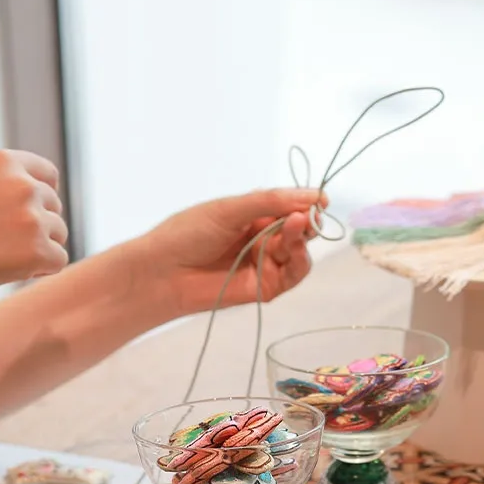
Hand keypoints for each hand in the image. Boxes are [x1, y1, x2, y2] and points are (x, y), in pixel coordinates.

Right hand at [0, 150, 66, 302]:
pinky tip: (9, 270)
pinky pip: (58, 260)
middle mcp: (23, 185)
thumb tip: (33, 202)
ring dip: (39, 246)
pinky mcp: (38, 250)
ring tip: (0, 254)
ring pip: (59, 234)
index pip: (48, 174)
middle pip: (54, 206)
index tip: (32, 208)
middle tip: (2, 241)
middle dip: (37, 223)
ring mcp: (33, 217)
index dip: (43, 193)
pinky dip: (40, 269)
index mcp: (2, 162)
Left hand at [132, 188, 324, 316]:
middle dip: (306, 220)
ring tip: (295, 227)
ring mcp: (266, 262)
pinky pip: (293, 274)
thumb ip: (270, 202)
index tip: (321, 199)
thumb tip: (313, 196)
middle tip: (306, 215)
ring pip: (299, 250)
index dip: (306, 202)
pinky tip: (296, 249)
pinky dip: (301, 262)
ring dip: (301, 238)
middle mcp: (262, 237)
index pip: (288, 205)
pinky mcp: (267, 286)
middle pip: (298, 228)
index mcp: (252, 214)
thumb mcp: (229, 209)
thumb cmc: (188, 234)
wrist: (162, 274)